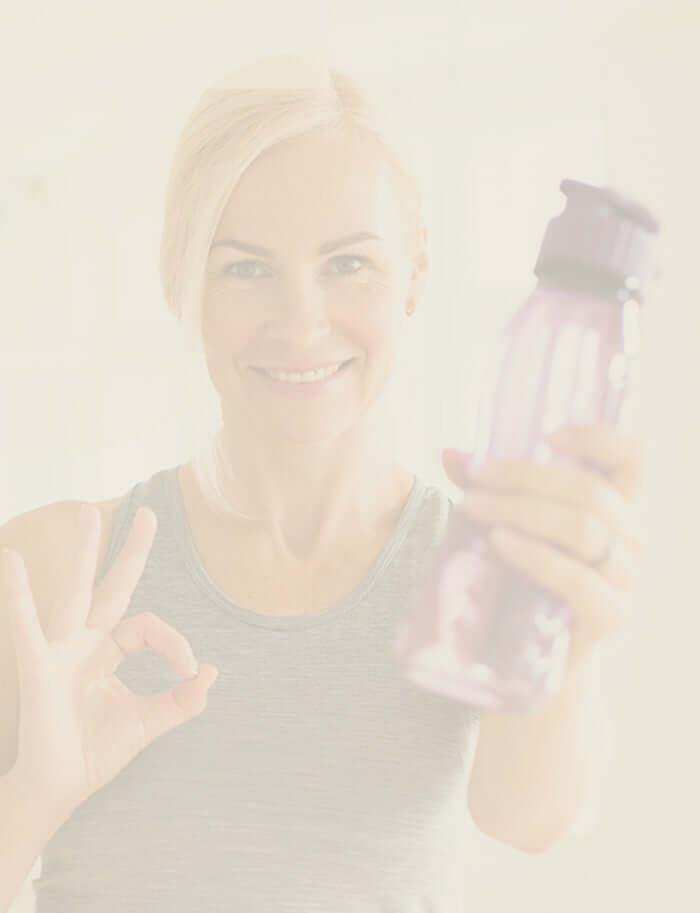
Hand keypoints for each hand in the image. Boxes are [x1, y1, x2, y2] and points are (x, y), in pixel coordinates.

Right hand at [1, 505, 217, 823]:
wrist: (60, 788)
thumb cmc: (96, 752)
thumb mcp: (148, 723)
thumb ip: (181, 701)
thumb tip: (212, 673)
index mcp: (109, 652)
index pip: (148, 628)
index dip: (175, 644)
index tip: (191, 670)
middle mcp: (86, 643)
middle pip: (111, 586)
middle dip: (129, 551)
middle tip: (148, 512)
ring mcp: (61, 651)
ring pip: (76, 592)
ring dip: (83, 553)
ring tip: (86, 512)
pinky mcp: (39, 667)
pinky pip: (28, 625)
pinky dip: (20, 594)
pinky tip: (13, 558)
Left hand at [442, 423, 646, 667]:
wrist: (535, 658)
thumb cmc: (525, 581)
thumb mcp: (512, 527)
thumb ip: (489, 490)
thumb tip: (451, 454)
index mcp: (617, 507)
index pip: (631, 458)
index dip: (598, 437)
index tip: (546, 435)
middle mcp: (631, 539)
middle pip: (590, 491)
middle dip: (525, 477)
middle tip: (474, 478)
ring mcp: (624, 579)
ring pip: (582, 528)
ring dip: (521, 510)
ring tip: (472, 507)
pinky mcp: (608, 615)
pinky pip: (576, 577)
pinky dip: (534, 554)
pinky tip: (498, 542)